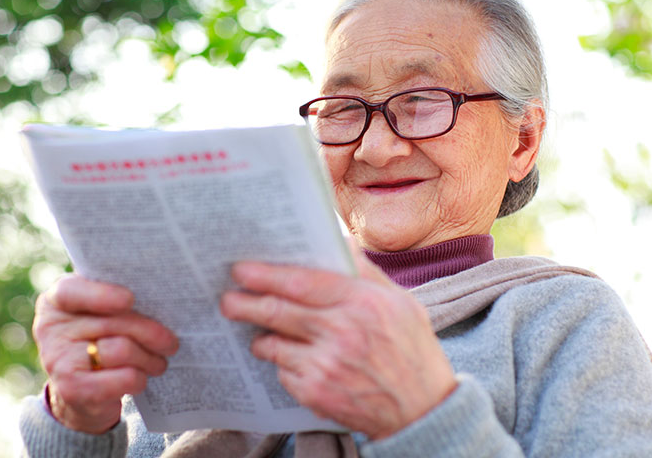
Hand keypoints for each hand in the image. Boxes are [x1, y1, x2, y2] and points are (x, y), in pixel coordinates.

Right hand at [32, 274, 178, 433]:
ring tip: (159, 361)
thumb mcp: (101, 313)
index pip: (71, 292)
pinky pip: (124, 378)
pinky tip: (141, 378)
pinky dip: (140, 378)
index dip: (102, 295)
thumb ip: (117, 297)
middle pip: (113, 322)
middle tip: (170, 342)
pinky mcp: (72, 389)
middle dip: (150, 332)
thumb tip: (160, 292)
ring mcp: (57, 360)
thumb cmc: (100, 340)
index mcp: (56, 301)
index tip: (130, 299)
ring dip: (150, 358)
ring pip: (122, 349)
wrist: (81, 395)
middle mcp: (50, 328)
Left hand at [219, 241, 456, 439]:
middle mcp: (342, 332)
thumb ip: (366, 272)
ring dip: (261, 337)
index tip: (242, 270)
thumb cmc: (412, 350)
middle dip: (244, 304)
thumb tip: (337, 241)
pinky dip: (284, 365)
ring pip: (273, 344)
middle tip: (227, 300)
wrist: (424, 411)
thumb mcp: (401, 302)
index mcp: (363, 302)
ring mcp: (326, 366)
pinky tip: (297, 362)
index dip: (266, 275)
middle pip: (276, 311)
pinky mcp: (316, 394)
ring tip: (261, 333)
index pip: (301, 282)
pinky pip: (283, 372)